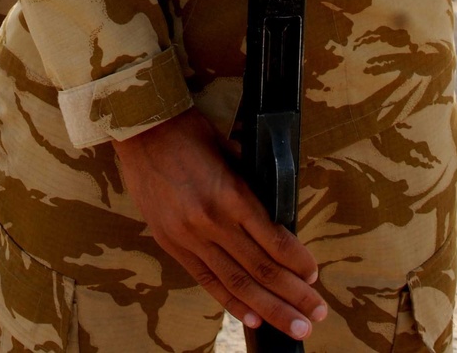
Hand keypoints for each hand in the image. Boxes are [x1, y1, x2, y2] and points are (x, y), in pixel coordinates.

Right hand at [114, 110, 325, 336]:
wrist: (140, 130)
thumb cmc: (187, 131)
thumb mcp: (229, 148)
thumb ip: (251, 180)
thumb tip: (275, 207)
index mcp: (231, 193)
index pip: (274, 239)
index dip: (298, 262)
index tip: (314, 275)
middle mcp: (212, 221)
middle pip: (261, 269)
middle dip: (293, 295)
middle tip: (316, 315)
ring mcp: (190, 236)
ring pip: (236, 282)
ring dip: (269, 308)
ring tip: (294, 327)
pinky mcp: (172, 244)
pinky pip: (206, 279)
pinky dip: (230, 301)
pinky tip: (252, 318)